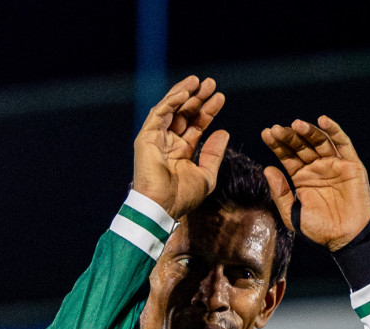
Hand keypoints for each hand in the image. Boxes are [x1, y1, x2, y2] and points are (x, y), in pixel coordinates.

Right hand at [134, 76, 229, 220]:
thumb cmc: (182, 197)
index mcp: (181, 150)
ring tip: (198, 81)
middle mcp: (168, 142)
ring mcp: (156, 138)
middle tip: (211, 83)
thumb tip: (224, 132)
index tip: (220, 97)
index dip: (208, 110)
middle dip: (197, 97)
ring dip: (184, 93)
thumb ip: (214, 154)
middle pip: (184, 113)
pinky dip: (170, 101)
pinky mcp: (146, 137)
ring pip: (170, 109)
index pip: (196, 124)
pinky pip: (158, 114)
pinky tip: (184, 93)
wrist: (162, 207)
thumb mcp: (206, 175)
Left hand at [261, 116, 369, 251]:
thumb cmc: (320, 230)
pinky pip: (342, 143)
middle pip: (301, 145)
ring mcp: (334, 164)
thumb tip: (267, 169)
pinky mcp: (351, 164)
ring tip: (296, 125)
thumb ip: (280, 193)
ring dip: (308, 131)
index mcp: (302, 177)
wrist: (347, 238)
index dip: (277, 144)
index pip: (287, 156)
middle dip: (289, 136)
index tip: (266, 134)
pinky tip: (323, 120)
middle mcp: (317, 167)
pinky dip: (334, 130)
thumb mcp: (293, 214)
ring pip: (319, 141)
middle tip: (277, 129)